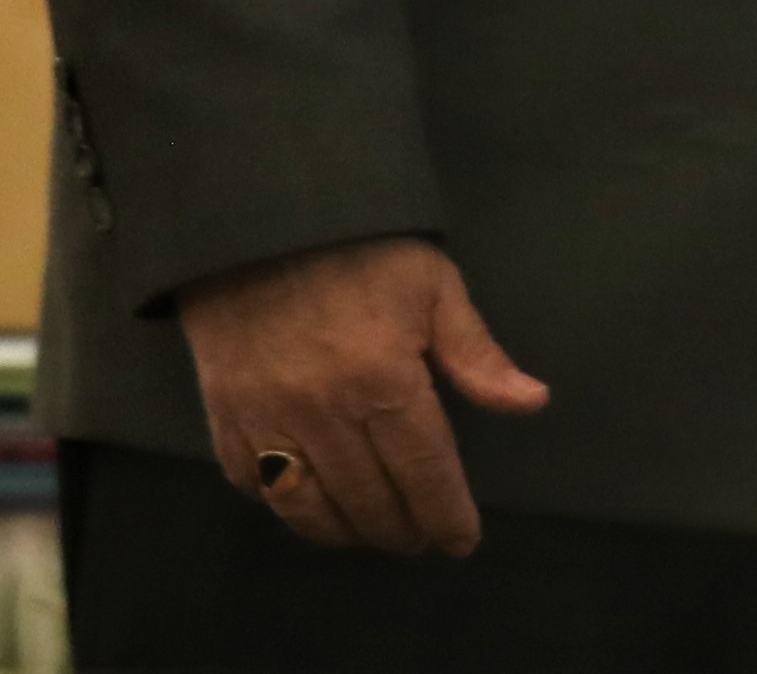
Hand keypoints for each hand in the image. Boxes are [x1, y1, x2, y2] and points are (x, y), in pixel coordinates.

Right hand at [178, 233, 549, 555]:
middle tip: (421, 537)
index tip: (461, 540)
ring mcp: (267, 421)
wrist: (260, 215)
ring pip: (311, 509)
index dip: (446, 515)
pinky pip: (254, 486)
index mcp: (384, 381)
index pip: (424, 472)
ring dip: (348, 532)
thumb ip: (476, 354)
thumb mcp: (432, 286)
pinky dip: (287, 506)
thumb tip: (532, 403)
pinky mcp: (224, 417)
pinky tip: (312, 504)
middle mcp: (324, 415)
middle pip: (370, 502)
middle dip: (403, 530)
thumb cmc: (360, 248)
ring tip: (374, 531)